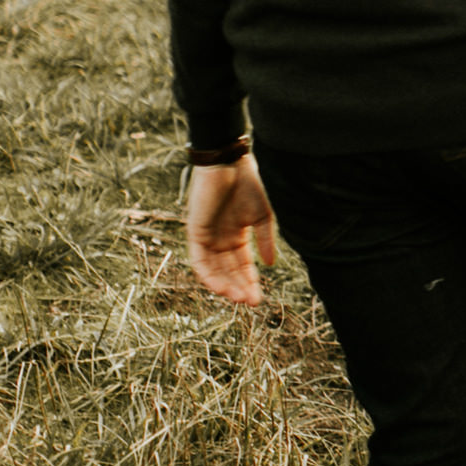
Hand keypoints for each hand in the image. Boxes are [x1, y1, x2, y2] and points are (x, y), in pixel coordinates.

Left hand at [186, 155, 276, 305]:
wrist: (231, 162)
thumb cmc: (249, 183)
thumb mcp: (263, 216)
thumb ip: (265, 240)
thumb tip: (270, 264)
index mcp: (236, 235)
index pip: (243, 265)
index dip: (251, 282)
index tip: (260, 299)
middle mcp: (220, 239)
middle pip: (228, 271)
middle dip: (240, 288)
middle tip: (252, 303)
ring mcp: (207, 236)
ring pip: (213, 270)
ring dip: (225, 286)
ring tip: (239, 298)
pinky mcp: (195, 232)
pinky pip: (199, 260)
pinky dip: (209, 275)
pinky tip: (222, 286)